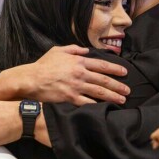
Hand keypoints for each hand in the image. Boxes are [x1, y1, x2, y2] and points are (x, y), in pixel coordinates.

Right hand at [0, 45, 128, 104]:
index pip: (101, 65)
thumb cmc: (43, 65)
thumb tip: (86, 50)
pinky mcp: (70, 98)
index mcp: (78, 61)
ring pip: (99, 92)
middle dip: (118, 85)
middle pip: (104, 80)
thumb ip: (73, 49)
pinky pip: (87, 103)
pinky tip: (105, 109)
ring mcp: (76, 87)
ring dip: (112, 96)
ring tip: (122, 100)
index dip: (115, 68)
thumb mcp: (58, 51)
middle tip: (127, 90)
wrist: (31, 79)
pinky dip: (97, 106)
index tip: (124, 72)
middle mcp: (80, 74)